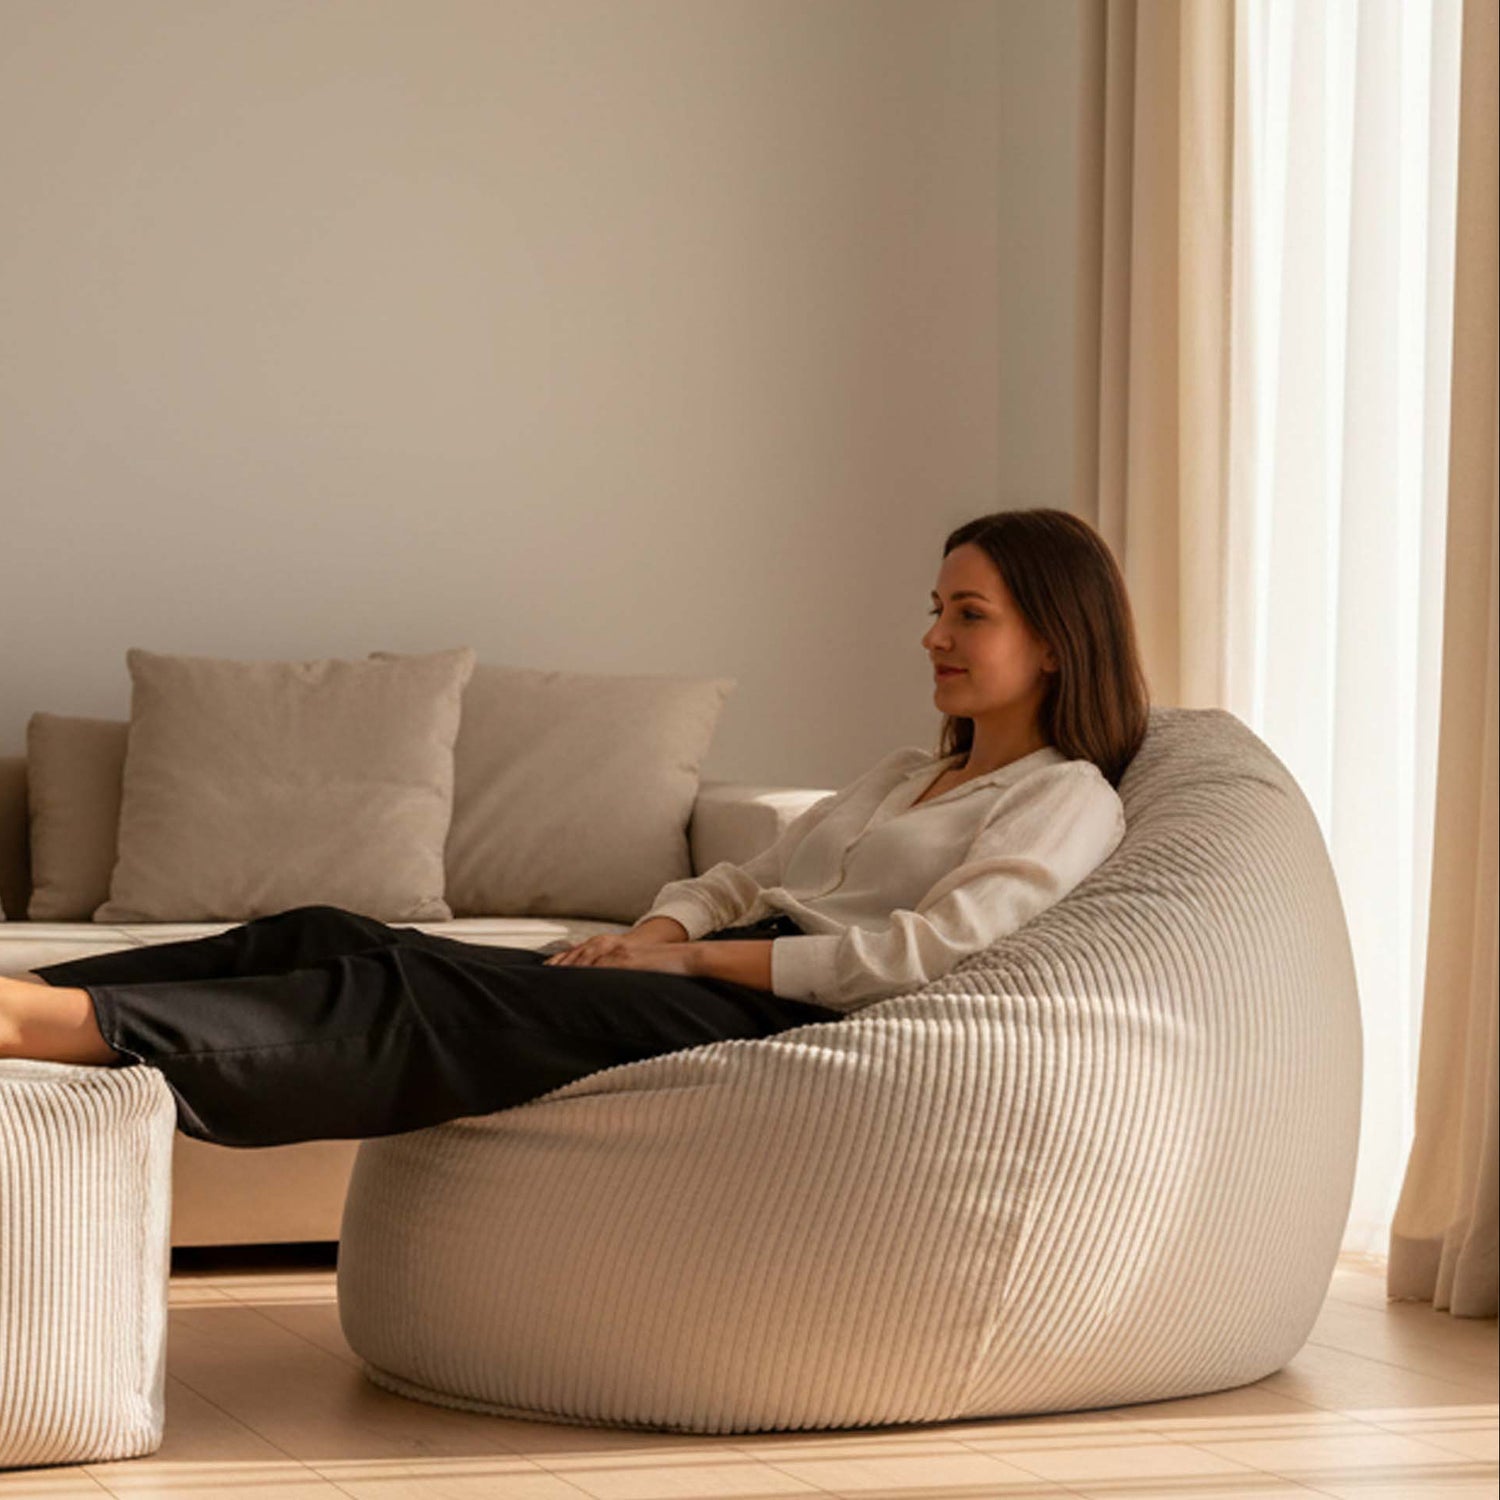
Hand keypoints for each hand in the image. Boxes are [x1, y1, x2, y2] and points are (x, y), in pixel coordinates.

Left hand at [543, 937, 701, 976]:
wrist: (686, 957)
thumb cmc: (661, 966)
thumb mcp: (635, 967)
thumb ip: (618, 973)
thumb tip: (604, 990)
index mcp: (612, 946)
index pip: (580, 952)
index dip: (561, 961)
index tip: (545, 971)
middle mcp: (612, 945)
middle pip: (578, 953)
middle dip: (559, 965)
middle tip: (541, 977)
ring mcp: (620, 951)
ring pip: (588, 957)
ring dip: (569, 967)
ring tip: (553, 979)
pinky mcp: (628, 960)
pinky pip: (605, 966)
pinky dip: (590, 972)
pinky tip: (580, 980)